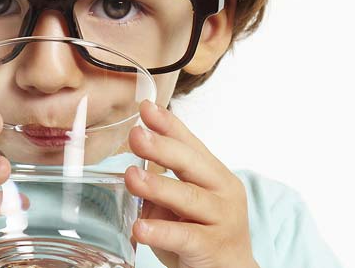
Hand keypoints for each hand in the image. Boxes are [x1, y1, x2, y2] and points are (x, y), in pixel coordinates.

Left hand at [124, 100, 257, 267]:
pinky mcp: (213, 247)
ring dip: (158, 186)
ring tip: (132, 177)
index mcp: (213, 175)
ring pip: (189, 198)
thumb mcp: (182, 205)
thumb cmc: (203, 234)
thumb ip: (162, 188)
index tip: (146, 108)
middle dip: (162, 148)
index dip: (169, 125)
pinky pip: (185, 236)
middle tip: (136, 136)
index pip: (190, 144)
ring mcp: (221, 219)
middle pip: (191, 164)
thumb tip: (133, 171)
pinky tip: (140, 228)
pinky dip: (161, 231)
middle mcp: (222, 191)